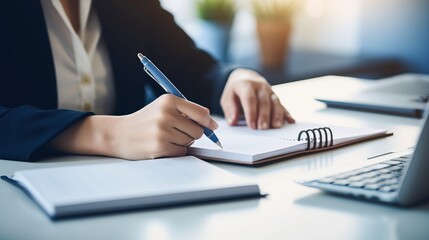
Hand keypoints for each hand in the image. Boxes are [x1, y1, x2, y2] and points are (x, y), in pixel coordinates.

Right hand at [51, 94, 217, 159]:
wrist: (118, 134)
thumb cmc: (145, 121)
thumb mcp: (163, 107)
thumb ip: (186, 111)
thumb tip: (211, 124)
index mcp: (169, 100)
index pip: (201, 112)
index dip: (209, 122)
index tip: (212, 127)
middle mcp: (166, 114)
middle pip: (198, 130)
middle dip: (193, 134)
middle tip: (178, 132)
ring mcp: (162, 131)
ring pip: (190, 141)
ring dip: (183, 142)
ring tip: (166, 137)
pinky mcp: (159, 147)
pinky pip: (181, 151)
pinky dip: (176, 151)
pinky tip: (162, 146)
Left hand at [220, 68, 294, 128]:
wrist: (245, 78)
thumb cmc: (235, 91)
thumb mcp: (227, 97)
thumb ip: (230, 109)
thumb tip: (233, 121)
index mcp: (246, 84)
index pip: (249, 98)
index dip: (251, 112)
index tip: (251, 125)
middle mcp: (260, 86)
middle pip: (264, 101)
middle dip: (264, 115)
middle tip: (262, 128)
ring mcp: (270, 91)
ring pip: (275, 102)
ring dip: (277, 115)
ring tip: (276, 126)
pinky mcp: (275, 97)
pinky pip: (282, 105)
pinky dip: (286, 114)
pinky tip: (290, 121)